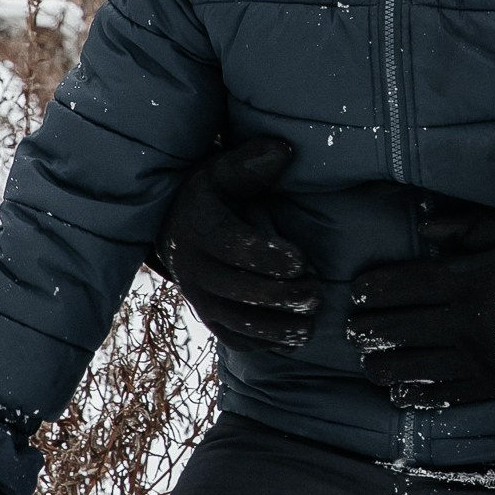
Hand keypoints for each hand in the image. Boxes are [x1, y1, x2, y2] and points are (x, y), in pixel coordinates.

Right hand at [155, 139, 317, 353]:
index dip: (266, 256)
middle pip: (235, 290)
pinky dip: (263, 343)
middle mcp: (191, 266)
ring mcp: (197, 296)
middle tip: (316, 294)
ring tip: (310, 323)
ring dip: (275, 327)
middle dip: (279, 296)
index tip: (300, 260)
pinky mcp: (207, 317)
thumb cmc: (215, 192)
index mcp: (198, 226)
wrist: (178, 225)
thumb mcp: (226, 169)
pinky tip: (293, 337)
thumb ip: (252, 161)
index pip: (230, 246)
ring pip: (234, 322)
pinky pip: (232, 338)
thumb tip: (283, 152)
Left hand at [346, 197, 494, 404]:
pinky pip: (445, 395)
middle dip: (368, 330)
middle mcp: (464, 324)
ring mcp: (476, 359)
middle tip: (351, 330)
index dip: (375, 290)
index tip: (356, 292)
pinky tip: (399, 394)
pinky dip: (418, 396)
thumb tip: (426, 229)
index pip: (405, 287)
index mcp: (467, 282)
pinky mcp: (491, 383)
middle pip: (399, 330)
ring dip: (384, 368)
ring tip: (368, 365)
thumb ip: (468, 228)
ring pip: (414, 369)